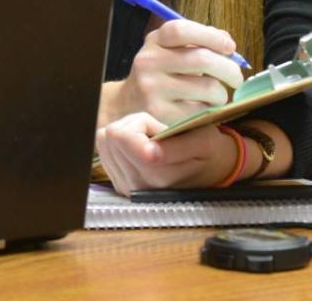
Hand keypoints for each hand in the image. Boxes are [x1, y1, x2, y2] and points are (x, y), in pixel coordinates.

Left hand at [95, 113, 237, 194]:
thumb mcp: (202, 142)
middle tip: (159, 135)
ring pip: (104, 140)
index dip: (141, 124)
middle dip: (134, 127)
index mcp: (157, 177)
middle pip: (110, 135)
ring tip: (152, 142)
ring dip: (127, 134)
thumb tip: (148, 153)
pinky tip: (141, 149)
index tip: (161, 130)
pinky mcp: (118, 183)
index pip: (120, 137)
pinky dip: (121, 143)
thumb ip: (175, 147)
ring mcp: (125, 187)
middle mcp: (137, 187)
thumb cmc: (206, 152)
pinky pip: (104, 150)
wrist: (208, 172)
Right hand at [104, 19, 244, 124]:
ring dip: (221, 93)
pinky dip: (210, 109)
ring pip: (207, 88)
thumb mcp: (173, 48)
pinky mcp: (159, 112)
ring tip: (217, 94)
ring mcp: (152, 88)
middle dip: (229, 69)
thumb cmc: (162, 71)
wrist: (131, 100)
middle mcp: (149, 61)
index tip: (230, 47)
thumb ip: (199, 40)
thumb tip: (226, 41)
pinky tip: (205, 106)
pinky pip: (200, 110)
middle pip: (202, 59)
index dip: (212, 37)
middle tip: (236, 78)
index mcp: (155, 40)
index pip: (182, 31)